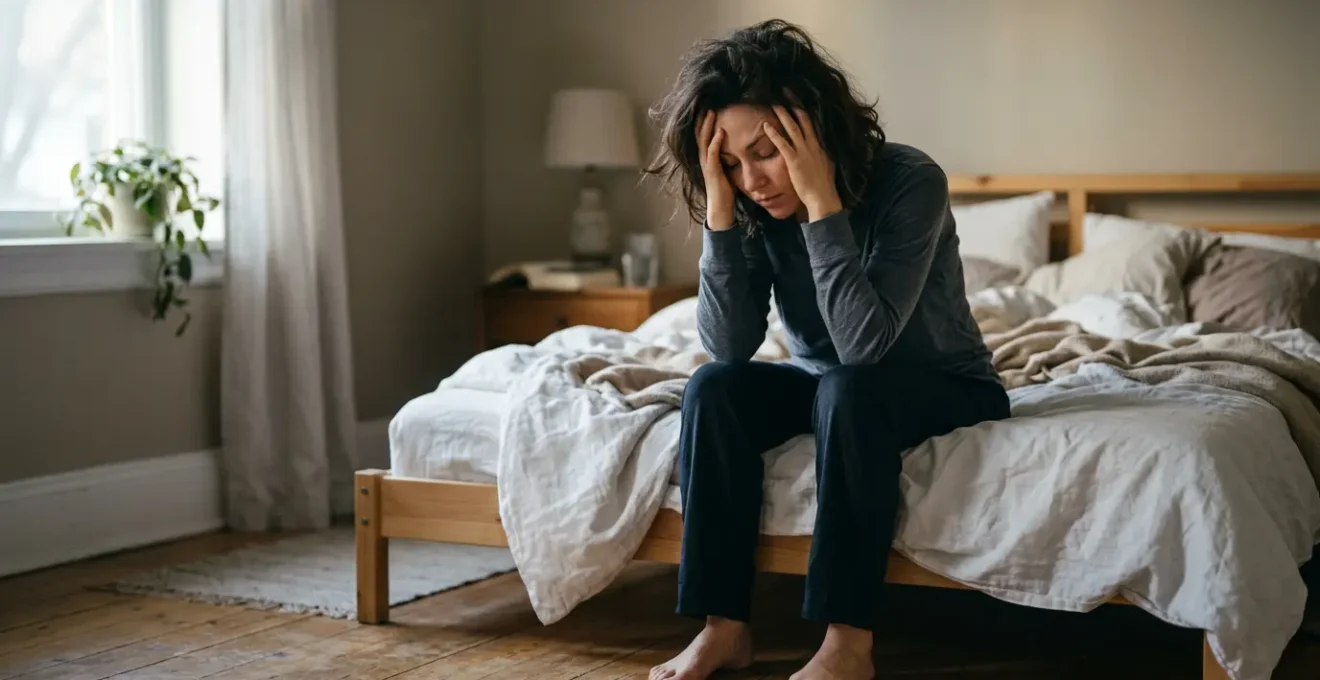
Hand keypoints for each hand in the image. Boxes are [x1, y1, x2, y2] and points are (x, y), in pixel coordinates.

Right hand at [697, 110, 735, 230]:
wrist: (721, 209)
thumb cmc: (725, 192)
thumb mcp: (727, 172)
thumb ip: (729, 160)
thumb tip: (738, 151)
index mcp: (708, 160)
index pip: (704, 137)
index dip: (705, 124)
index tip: (709, 109)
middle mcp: (705, 160)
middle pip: (700, 135)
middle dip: (702, 120)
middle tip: (706, 104)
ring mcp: (707, 165)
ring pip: (704, 141)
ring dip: (707, 126)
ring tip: (710, 113)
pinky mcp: (712, 171)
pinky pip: (712, 153)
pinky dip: (715, 142)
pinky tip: (720, 131)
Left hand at [763, 105, 841, 221]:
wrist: (822, 197)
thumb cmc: (823, 184)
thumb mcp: (827, 164)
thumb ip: (822, 153)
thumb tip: (822, 147)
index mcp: (820, 144)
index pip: (812, 122)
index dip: (803, 109)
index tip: (796, 98)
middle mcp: (813, 144)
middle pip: (803, 119)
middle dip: (794, 104)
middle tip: (785, 91)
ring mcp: (804, 152)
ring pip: (792, 128)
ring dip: (782, 114)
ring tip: (773, 103)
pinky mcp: (794, 161)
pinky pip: (782, 144)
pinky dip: (774, 134)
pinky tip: (765, 126)